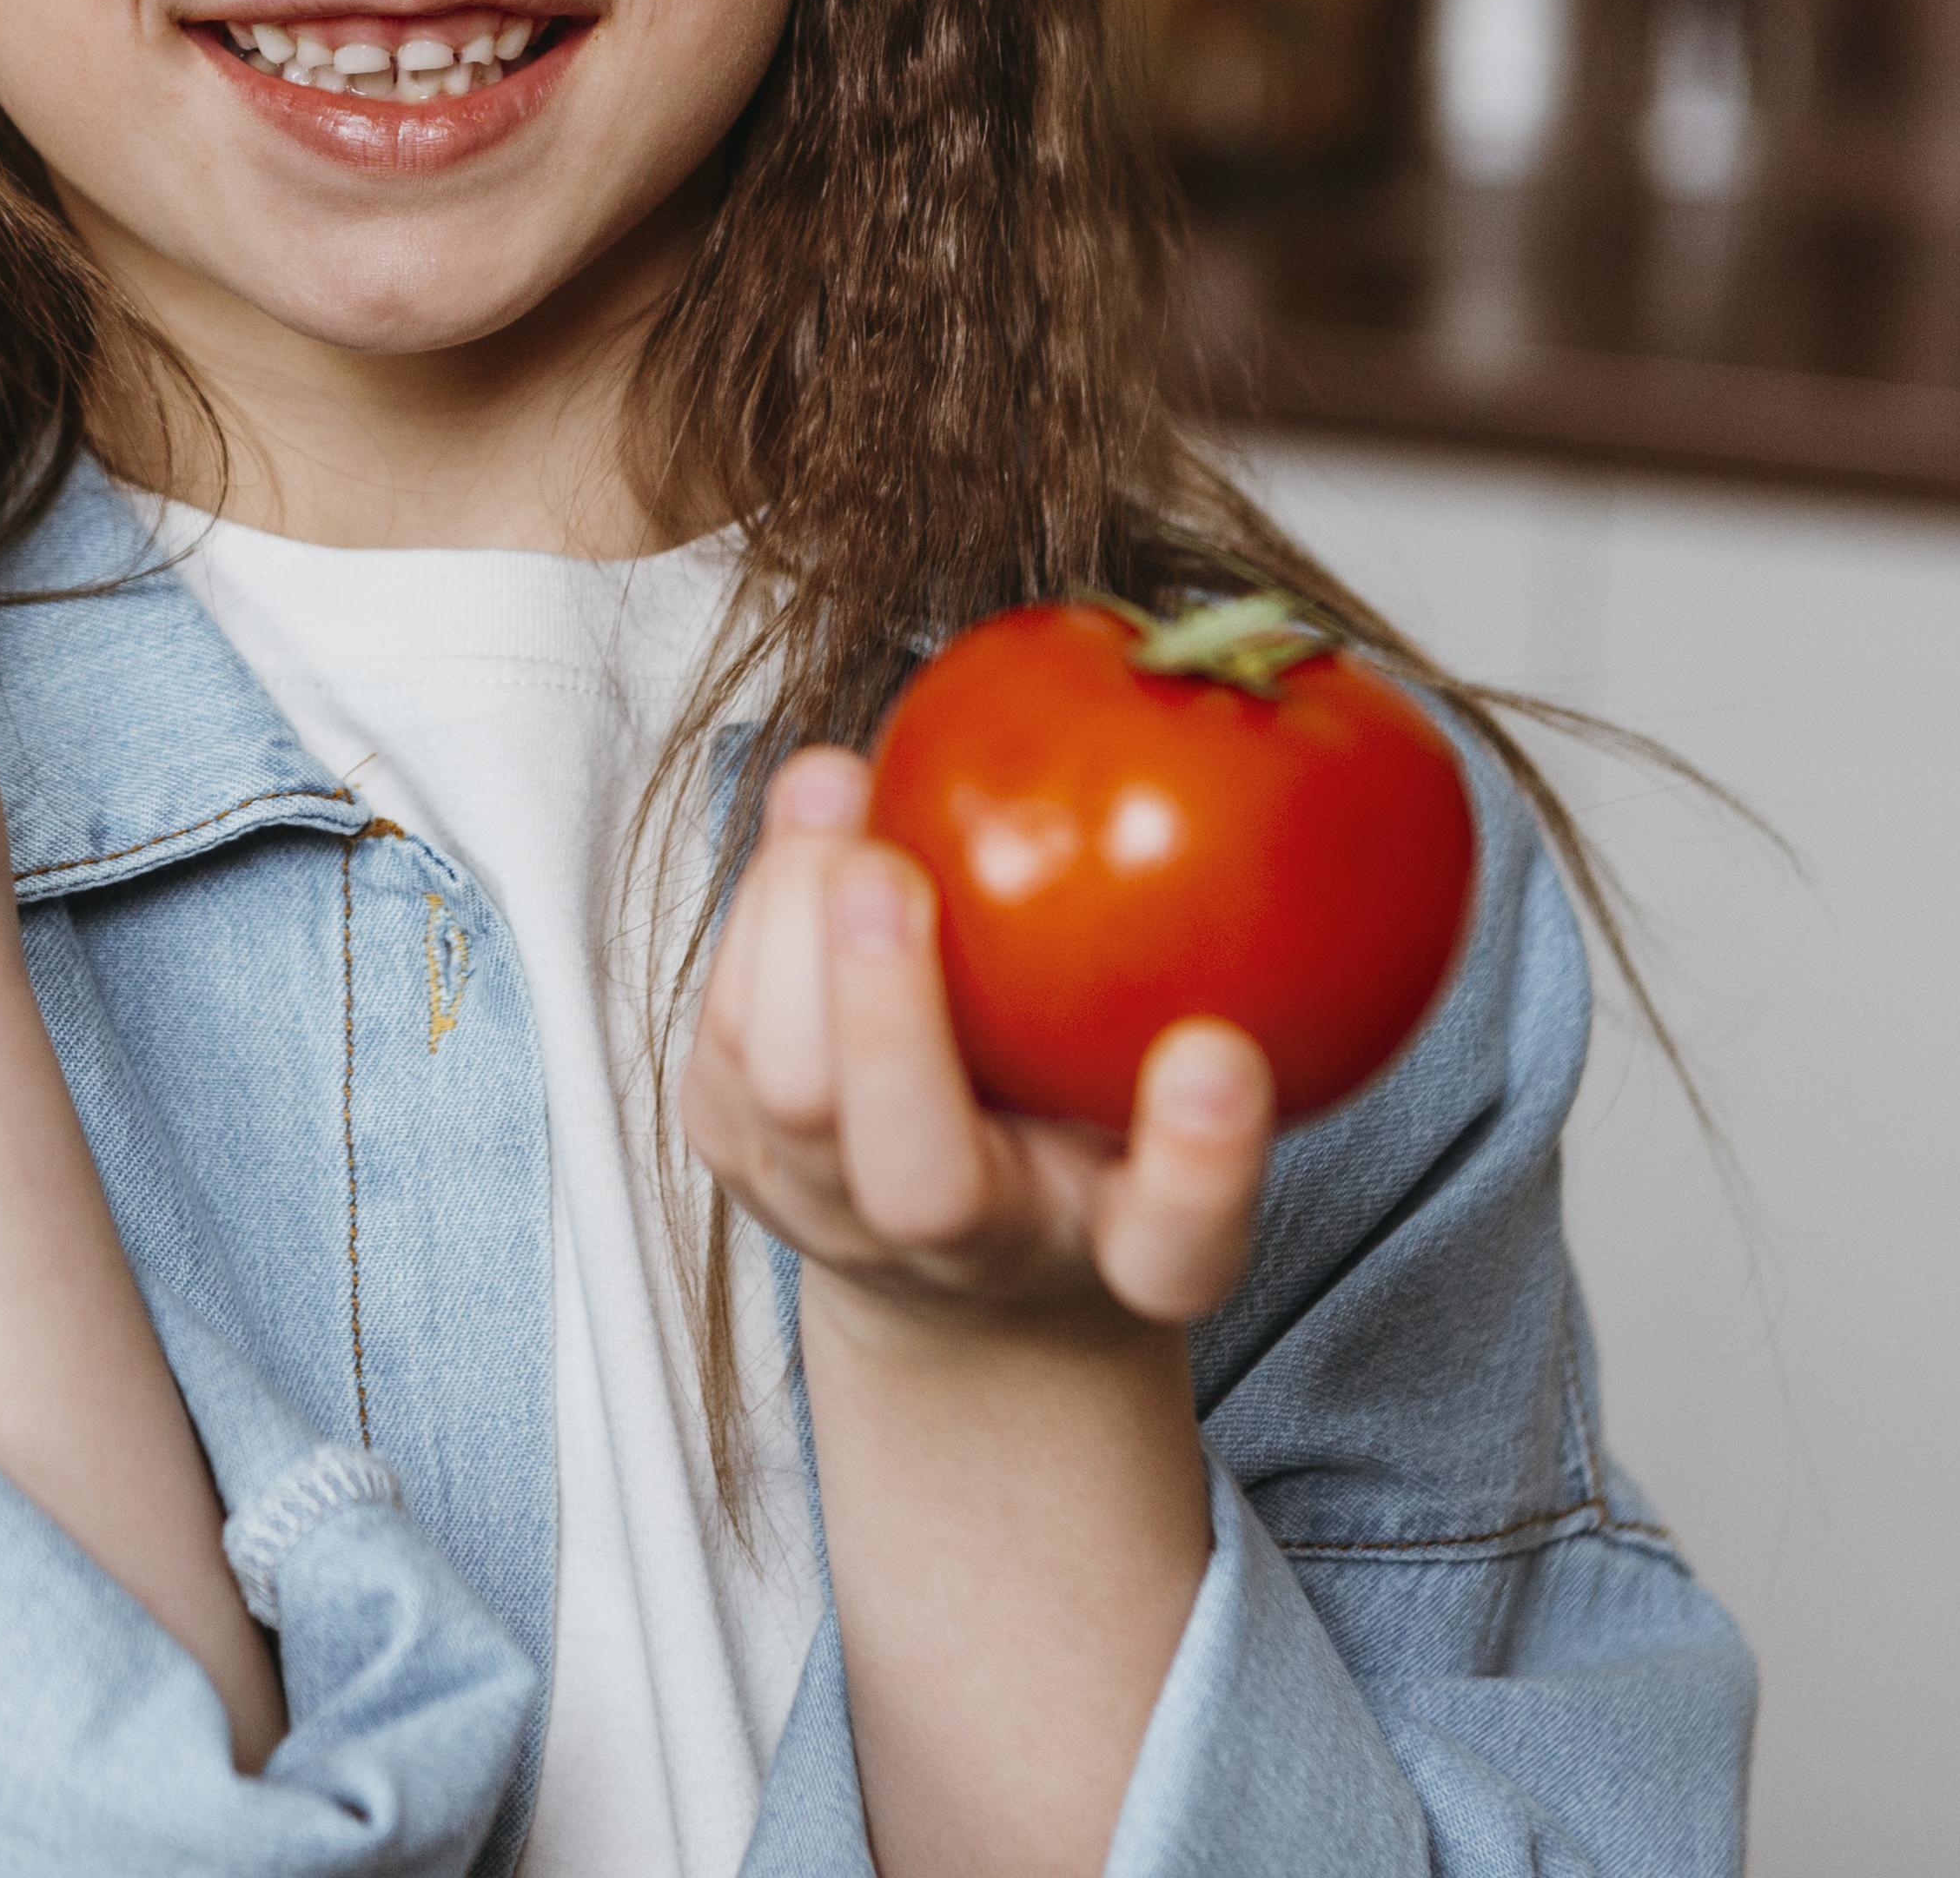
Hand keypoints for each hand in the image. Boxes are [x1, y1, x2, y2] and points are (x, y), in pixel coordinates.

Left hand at [681, 744, 1274, 1350]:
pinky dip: (759, 908)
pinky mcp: (734, 1150)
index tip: (1216, 1057)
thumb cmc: (1095, 1125)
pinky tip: (811, 813)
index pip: (1177, 1247)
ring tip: (835, 794)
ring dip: (792, 929)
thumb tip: (1235, 698)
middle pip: (925, 1188)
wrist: (952, 1260)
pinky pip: (724, 1033)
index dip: (1200, 1163)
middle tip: (890, 878)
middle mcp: (974, 1252)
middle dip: (893, 1026)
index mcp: (1124, 1255)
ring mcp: (835, 1215)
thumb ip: (1221, 969)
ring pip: (785, 1101)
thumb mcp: (1188, 1078)